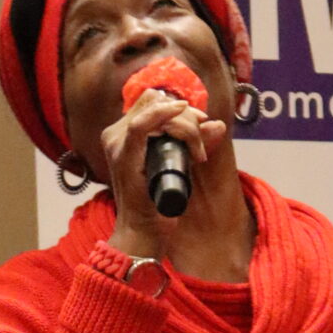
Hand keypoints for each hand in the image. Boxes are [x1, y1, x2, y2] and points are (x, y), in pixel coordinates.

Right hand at [102, 87, 226, 256]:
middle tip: (202, 138)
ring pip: (153, 109)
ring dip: (183, 124)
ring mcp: (116, 144)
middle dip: (185, 115)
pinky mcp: (122, 155)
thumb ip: (192, 142)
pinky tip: (180, 113)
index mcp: (124, 134)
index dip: (178, 104)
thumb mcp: (177, 164)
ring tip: (197, 152)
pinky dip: (163, 115)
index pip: (151, 101)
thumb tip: (217, 125)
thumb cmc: (157, 201)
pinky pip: (141, 124)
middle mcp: (115, 135)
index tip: (202, 120)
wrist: (143, 231)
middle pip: (153, 101)